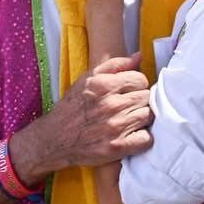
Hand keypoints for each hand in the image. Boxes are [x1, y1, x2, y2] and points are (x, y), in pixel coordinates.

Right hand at [13, 54, 152, 180]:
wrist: (55, 139)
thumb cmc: (72, 107)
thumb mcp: (87, 78)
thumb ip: (115, 64)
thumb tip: (139, 56)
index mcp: (104, 85)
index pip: (141, 80)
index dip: (136, 85)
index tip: (129, 91)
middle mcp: (111, 105)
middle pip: (146, 97)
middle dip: (139, 101)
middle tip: (128, 106)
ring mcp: (115, 127)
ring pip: (148, 116)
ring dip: (141, 118)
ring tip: (129, 120)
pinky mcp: (118, 147)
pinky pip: (147, 139)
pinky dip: (143, 138)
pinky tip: (132, 135)